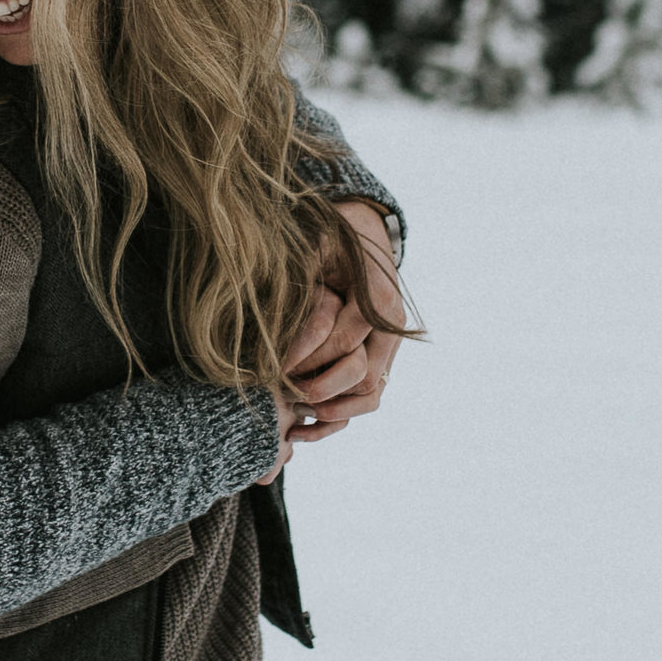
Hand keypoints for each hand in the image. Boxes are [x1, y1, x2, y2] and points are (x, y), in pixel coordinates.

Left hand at [281, 202, 405, 443]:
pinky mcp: (382, 359)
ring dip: (333, 410)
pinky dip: (340, 416)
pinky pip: (368, 399)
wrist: (366, 232)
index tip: (272, 367)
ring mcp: (389, 347)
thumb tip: (276, 291)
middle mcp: (389, 327)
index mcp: (377, 299)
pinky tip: (303, 427)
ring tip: (293, 416)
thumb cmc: (337, 235)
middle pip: (361, 376)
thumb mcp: (319, 240)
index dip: (305, 356)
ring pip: (370, 395)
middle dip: (319, 387)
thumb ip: (303, 263)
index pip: (343, 340)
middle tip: (281, 392)